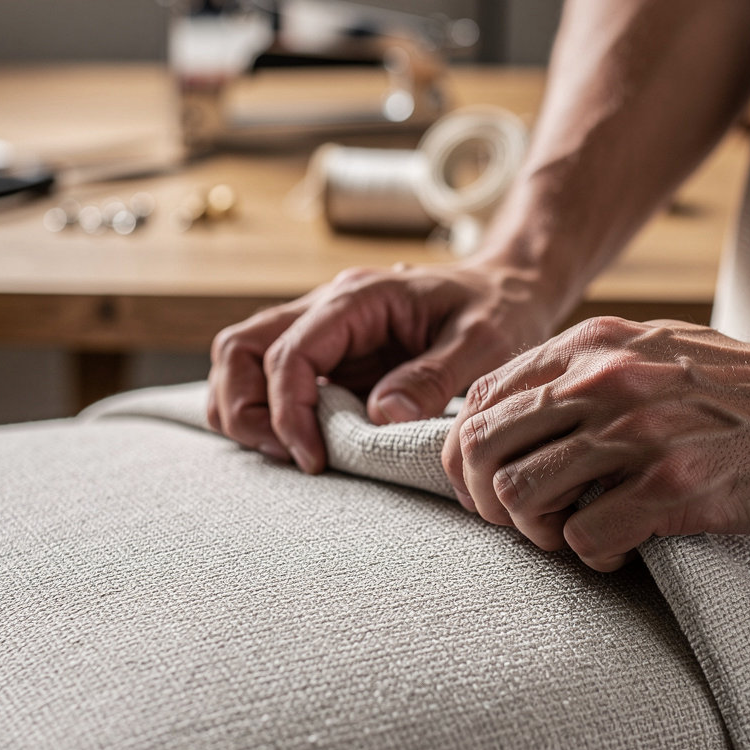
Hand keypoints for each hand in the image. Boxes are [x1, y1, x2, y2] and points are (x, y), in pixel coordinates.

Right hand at [208, 262, 549, 472]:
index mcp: (359, 298)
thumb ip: (433, 377)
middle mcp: (328, 308)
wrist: (509, 290)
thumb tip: (381, 416)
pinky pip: (274, 378)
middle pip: (240, 348)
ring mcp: (324, 330)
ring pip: (244, 361)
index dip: (289, 410)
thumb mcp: (484, 343)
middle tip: (288, 456)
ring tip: (292, 453)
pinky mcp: (331, 355)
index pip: (290, 352)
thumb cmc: (499, 311)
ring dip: (247, 410)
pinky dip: (271, 412)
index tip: (313, 459)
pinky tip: (305, 442)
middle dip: (244, 407)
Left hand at [442, 316, 749, 570]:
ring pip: (520, 495)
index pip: (479, 401)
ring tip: (572, 538)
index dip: (467, 456)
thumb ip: (579, 371)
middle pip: (482, 450)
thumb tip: (506, 412)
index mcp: (590, 346)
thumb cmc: (737, 388)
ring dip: (536, 533)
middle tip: (521, 523)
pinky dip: (590, 558)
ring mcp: (636, 432)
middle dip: (486, 500)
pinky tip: (620, 552)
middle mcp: (602, 380)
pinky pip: (583, 538)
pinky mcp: (672, 486)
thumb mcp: (649, 350)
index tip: (489, 488)